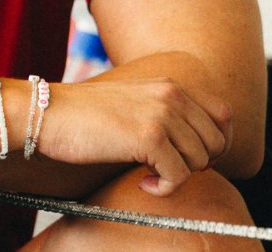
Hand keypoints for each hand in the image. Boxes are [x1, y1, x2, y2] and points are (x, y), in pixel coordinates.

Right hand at [35, 67, 232, 196]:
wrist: (48, 113)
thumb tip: (196, 147)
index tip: (193, 158)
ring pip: (200, 161)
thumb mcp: (135, 102)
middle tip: (168, 169)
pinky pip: (179, 176)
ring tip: (149, 175)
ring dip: (177, 176)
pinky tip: (144, 183)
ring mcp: (162, 114)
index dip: (216, 143)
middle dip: (198, 164)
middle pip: (217, 142)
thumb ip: (165, 113)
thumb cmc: (85, 115)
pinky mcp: (149, 137)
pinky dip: (165, 188)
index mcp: (170, 83)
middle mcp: (171, 94)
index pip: (223, 115)